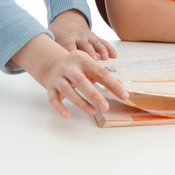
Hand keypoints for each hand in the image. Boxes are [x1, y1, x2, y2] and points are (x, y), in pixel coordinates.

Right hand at [12, 34, 128, 118]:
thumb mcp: (90, 66)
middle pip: (81, 80)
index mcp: (83, 59)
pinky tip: (67, 115)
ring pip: (67, 90)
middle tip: (105, 107)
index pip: (100, 72)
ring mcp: (59, 77)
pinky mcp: (50, 88)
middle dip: (94, 94)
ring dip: (80, 102)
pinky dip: (60, 107)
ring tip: (92, 111)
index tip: (124, 95)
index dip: (112, 84)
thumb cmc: (77, 67)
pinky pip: (53, 98)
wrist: (52, 63)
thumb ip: (104, 75)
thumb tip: (120, 85)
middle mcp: (69, 67)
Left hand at [49, 9, 116, 59]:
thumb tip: (41, 61)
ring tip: (106, 58)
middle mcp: (79, 37)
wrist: (68, 19)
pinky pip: (103, 41)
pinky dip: (108, 48)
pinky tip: (114, 55)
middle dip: (90, 53)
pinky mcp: (94, 37)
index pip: (69, 47)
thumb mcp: (51, 37)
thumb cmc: (58, 33)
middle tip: (94, 61)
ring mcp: (88, 36)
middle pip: (85, 46)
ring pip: (95, 43)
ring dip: (101, 50)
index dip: (73, 55)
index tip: (76, 65)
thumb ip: (49, 48)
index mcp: (67, 38)